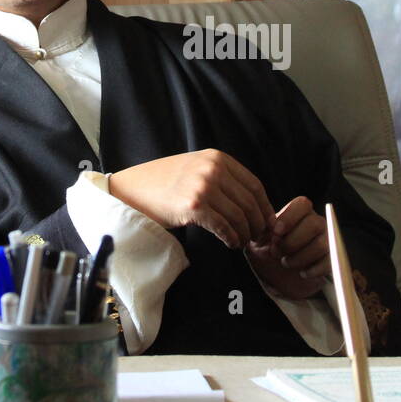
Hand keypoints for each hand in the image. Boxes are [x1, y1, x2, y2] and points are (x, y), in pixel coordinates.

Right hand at [107, 149, 274, 248]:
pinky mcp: (193, 206)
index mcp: (217, 158)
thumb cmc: (164, 183)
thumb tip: (253, 202)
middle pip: (249, 202)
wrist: (132, 190)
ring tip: (242, 242)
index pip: (254, 185)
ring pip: (239, 216)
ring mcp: (203, 186)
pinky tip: (230, 243)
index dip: (265, 207)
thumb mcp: (196, 168)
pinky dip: (231, 238)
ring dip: (245, 234)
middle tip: (258, 238)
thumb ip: (222, 177)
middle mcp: (213, 169)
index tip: (268, 222)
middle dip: (258, 224)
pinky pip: (223, 226)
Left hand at [245, 196, 330, 299]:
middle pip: (313, 225)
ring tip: (285, 262)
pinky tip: (302, 273)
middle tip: (276, 251)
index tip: (276, 232)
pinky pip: (329, 262)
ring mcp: (327, 239)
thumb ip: (265, 231)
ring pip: (320, 245)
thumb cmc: (272, 244)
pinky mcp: (332, 258)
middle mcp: (317, 222)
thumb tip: (272, 232)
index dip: (289, 217)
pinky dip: (313, 270)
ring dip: (299, 257)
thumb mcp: (263, 236)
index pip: (302, 204)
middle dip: (291, 241)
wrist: (281, 265)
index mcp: (300, 211)